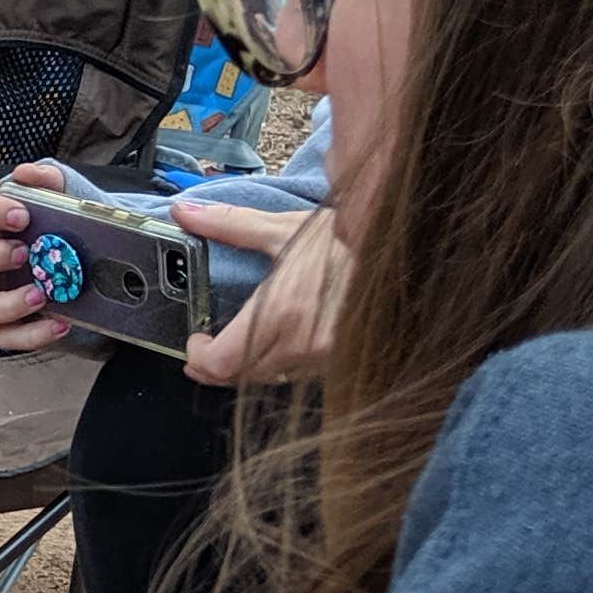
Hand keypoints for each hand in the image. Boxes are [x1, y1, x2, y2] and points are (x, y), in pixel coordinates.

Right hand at [0, 159, 78, 353]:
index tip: (21, 216)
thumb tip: (25, 174)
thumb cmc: (61, 230)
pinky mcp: (2, 324)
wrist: (88, 269)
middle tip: (23, 253)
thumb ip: (48, 180)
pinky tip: (59, 323)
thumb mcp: (61, 199)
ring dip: (3, 303)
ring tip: (40, 295)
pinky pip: (3, 335)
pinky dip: (31, 333)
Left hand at [180, 202, 343, 385]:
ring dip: (245, 366)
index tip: (195, 339)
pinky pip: (295, 376)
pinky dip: (277, 365)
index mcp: (282, 312)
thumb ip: (229, 225)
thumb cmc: (350, 241)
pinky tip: (276, 345)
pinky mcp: (339, 363)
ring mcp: (323, 358)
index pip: (220, 361)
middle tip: (206, 345)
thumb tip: (184, 212)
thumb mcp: (285, 229)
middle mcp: (302, 344)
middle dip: (215, 364)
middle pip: (237, 377)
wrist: (408, 252)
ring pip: (265, 379)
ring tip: (238, 343)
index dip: (198, 357)